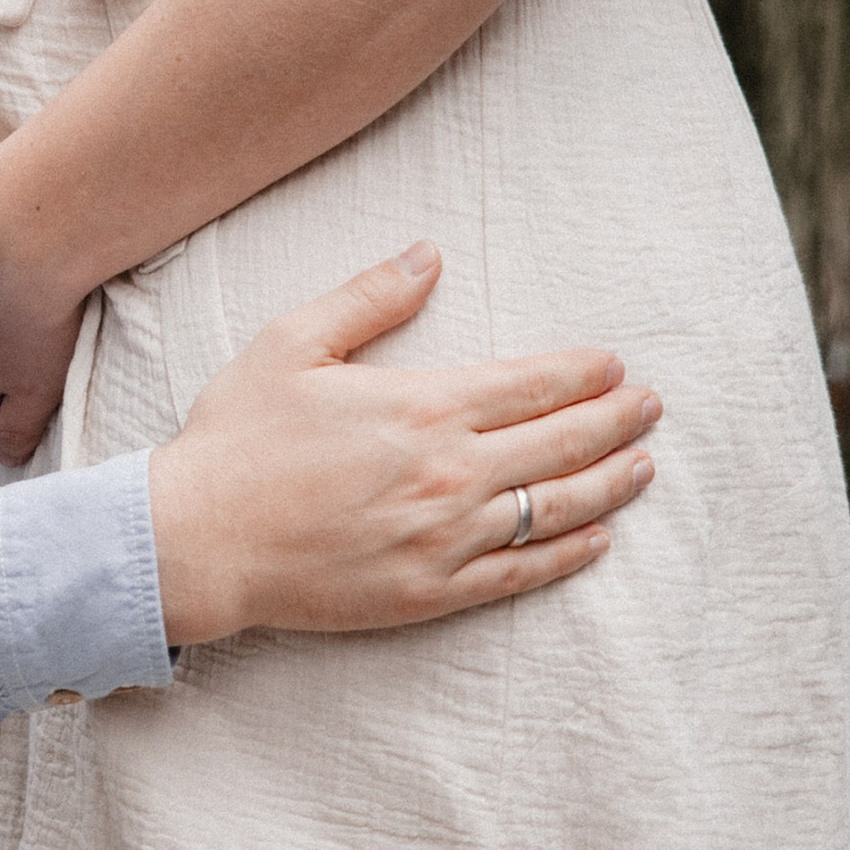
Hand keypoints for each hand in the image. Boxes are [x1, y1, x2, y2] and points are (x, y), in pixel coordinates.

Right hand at [146, 242, 659, 643]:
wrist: (197, 542)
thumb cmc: (238, 438)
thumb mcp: (292, 344)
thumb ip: (369, 298)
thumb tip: (429, 256)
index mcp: (422, 407)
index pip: (532, 384)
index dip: (583, 372)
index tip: (615, 364)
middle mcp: (449, 473)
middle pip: (561, 442)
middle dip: (617, 419)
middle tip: (652, 406)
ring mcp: (445, 539)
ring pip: (555, 508)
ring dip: (610, 484)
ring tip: (644, 465)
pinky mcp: (430, 593)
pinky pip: (520, 573)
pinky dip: (568, 554)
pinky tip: (597, 539)